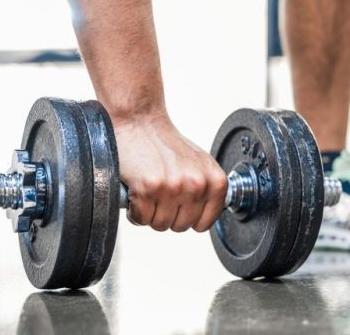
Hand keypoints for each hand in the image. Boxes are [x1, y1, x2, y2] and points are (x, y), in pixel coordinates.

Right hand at [113, 113, 226, 231]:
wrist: (140, 123)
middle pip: (181, 227)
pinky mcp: (148, 189)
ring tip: (149, 190)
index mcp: (215, 181)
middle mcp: (197, 185)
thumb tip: (206, 217)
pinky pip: (140, 219)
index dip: (188, 217)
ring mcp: (173, 187)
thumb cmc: (166, 145)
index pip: (204, 223)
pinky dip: (134, 210)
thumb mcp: (200, 164)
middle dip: (167, 215)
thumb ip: (208, 190)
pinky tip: (137, 191)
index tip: (179, 206)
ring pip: (160, 225)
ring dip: (150, 213)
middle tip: (160, 193)